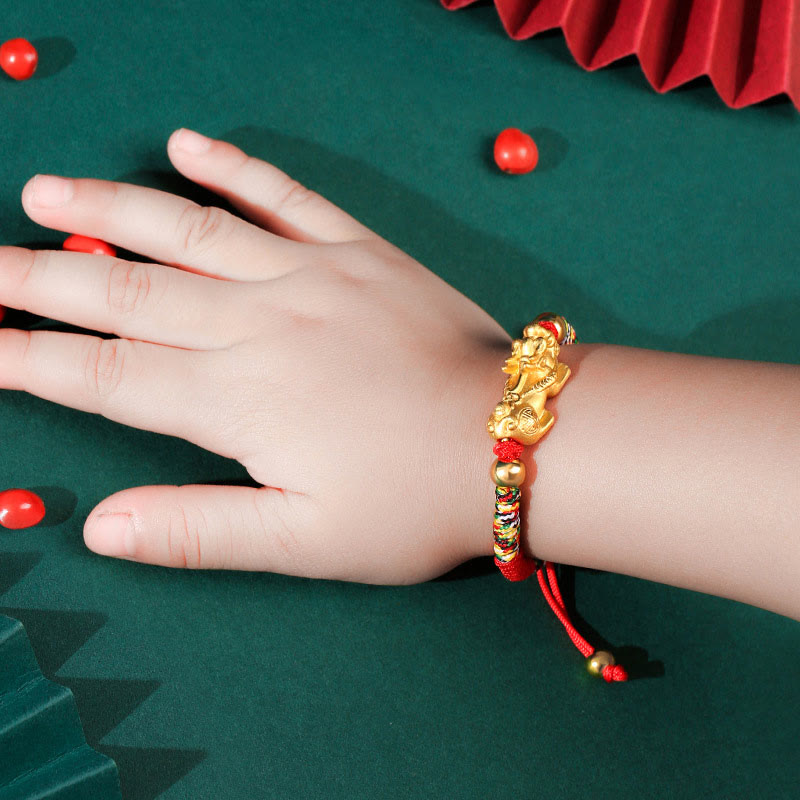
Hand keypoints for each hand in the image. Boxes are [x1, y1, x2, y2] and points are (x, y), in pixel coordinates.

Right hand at [0, 129, 509, 583]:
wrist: (511, 439)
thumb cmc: (409, 502)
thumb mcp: (303, 541)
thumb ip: (199, 530)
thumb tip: (98, 525)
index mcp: (237, 401)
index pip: (106, 378)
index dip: (31, 361)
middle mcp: (258, 325)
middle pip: (128, 296)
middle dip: (44, 281)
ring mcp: (309, 276)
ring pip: (190, 232)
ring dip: (113, 210)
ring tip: (49, 193)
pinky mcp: (358, 251)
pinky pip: (286, 197)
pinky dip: (236, 170)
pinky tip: (187, 144)